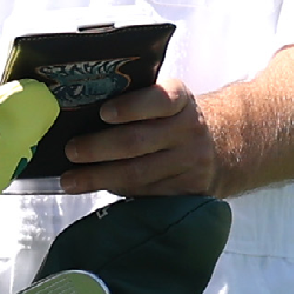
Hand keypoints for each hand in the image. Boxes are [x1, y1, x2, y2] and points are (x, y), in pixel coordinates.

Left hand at [59, 79, 218, 197]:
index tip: (104, 113)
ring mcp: (190, 162)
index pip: (160, 100)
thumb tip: (79, 116)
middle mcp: (189, 129)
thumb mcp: (166, 103)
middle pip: (138, 142)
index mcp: (181, 99)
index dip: (131, 107)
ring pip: (138, 174)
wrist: (224, 146)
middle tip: (71, 151)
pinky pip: (145, 193)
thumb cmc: (173, 121)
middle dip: (99, 148)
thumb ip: (136, 105)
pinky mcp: (187, 191)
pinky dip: (116, 192)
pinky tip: (94, 190)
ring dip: (98, 178)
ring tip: (69, 180)